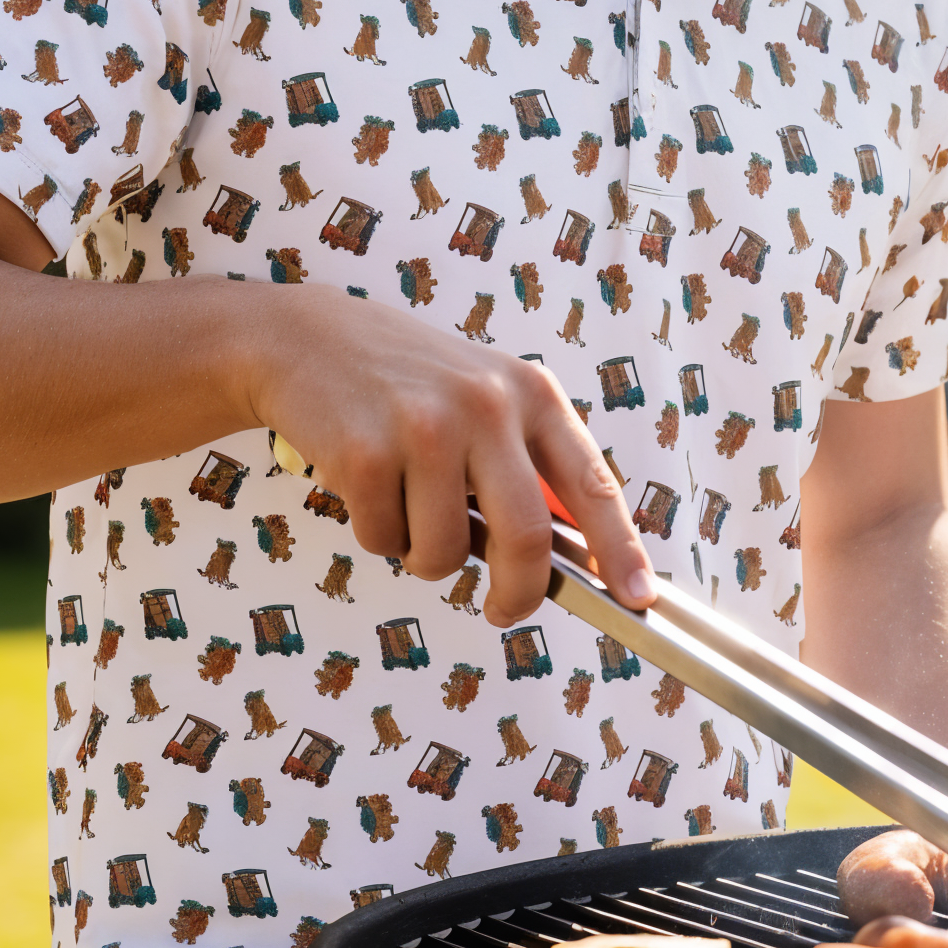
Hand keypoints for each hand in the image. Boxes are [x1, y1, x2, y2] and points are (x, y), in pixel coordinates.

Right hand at [246, 284, 653, 626]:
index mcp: (532, 392)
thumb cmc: (408, 382)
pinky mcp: (366, 452)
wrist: (308, 338)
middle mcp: (488, 405)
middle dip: (518, 593)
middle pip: (526, 537)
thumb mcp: (486, 397)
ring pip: (444, 553)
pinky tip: (367, 483)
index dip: (621, 548)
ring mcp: (427, 427)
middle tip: (503, 610)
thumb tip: (571, 559)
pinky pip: (384, 541)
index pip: (592, 483)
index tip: (639, 598)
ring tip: (407, 502)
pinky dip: (377, 533)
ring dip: (424, 555)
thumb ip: (526, 465)